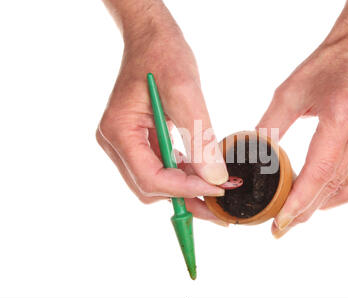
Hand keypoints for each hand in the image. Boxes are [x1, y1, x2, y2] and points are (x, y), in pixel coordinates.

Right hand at [97, 1, 228, 225]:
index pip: (151, 178)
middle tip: (220, 200)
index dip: (186, 189)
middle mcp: (116, 142)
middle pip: (150, 187)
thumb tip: (215, 179)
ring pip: (156, 182)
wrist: (151, 37)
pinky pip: (159, 168)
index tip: (219, 189)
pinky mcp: (137, 140)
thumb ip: (199, 137)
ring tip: (216, 189)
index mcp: (119, 131)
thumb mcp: (185, 91)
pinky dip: (182, 174)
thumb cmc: (163, 54)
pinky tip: (203, 171)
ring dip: (186, 188)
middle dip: (187, 196)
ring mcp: (125, 143)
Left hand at [258, 0, 347, 237]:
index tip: (280, 222)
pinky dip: (334, 194)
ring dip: (319, 205)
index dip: (299, 200)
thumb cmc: (323, 66)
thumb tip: (250, 158)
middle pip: (332, 184)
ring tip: (294, 216)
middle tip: (280, 227)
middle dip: (305, 210)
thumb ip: (270, 127)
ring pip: (346, 187)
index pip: (320, 170)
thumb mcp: (288, 92)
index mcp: (343, 114)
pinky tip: (316, 198)